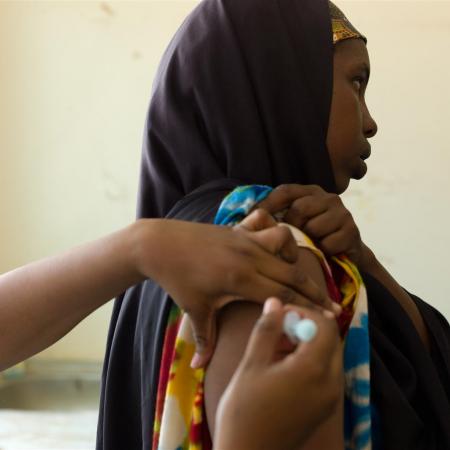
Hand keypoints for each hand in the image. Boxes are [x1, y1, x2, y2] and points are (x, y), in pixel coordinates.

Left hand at [133, 209, 335, 367]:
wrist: (159, 245)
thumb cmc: (177, 279)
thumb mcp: (194, 309)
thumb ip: (204, 339)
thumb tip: (198, 368)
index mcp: (241, 279)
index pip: (285, 294)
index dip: (309, 306)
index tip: (330, 316)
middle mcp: (250, 257)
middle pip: (293, 273)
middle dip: (315, 290)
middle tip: (332, 305)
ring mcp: (246, 239)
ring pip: (285, 241)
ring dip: (294, 256)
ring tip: (293, 272)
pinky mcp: (239, 229)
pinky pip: (268, 226)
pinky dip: (276, 236)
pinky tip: (274, 248)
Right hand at [214, 298, 342, 449]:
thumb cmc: (244, 410)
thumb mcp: (251, 365)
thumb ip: (267, 330)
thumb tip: (275, 301)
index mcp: (313, 369)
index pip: (325, 325)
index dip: (304, 312)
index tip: (280, 313)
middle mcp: (331, 383)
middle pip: (331, 338)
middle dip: (306, 326)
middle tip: (278, 327)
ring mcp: (331, 398)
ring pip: (329, 354)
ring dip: (308, 342)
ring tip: (276, 345)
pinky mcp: (326, 407)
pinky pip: (326, 372)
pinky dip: (310, 359)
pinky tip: (283, 364)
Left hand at [258, 184, 373, 267]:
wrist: (347, 254)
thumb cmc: (315, 238)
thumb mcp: (297, 223)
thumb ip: (279, 216)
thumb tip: (248, 217)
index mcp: (311, 192)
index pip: (286, 191)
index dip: (268, 203)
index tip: (253, 217)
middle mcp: (329, 198)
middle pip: (299, 209)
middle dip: (291, 227)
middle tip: (291, 239)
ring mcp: (342, 213)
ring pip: (313, 227)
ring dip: (309, 240)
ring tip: (311, 244)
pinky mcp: (352, 231)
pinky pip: (327, 243)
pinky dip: (323, 251)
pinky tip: (325, 252)